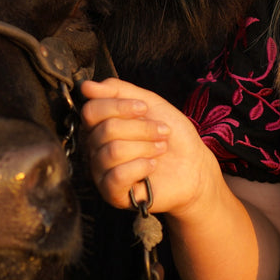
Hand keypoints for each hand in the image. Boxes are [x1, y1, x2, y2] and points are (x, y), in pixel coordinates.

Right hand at [79, 78, 215, 219]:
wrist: (194, 166)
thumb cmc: (170, 135)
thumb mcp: (148, 103)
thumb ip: (118, 91)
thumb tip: (86, 86)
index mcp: (100, 126)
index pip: (91, 111)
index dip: (119, 106)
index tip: (144, 108)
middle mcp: (95, 149)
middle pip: (105, 130)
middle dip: (141, 128)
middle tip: (162, 132)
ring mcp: (102, 172)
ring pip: (113, 151)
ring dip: (145, 147)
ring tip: (161, 149)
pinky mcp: (113, 194)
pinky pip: (116, 176)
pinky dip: (141, 166)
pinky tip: (153, 166)